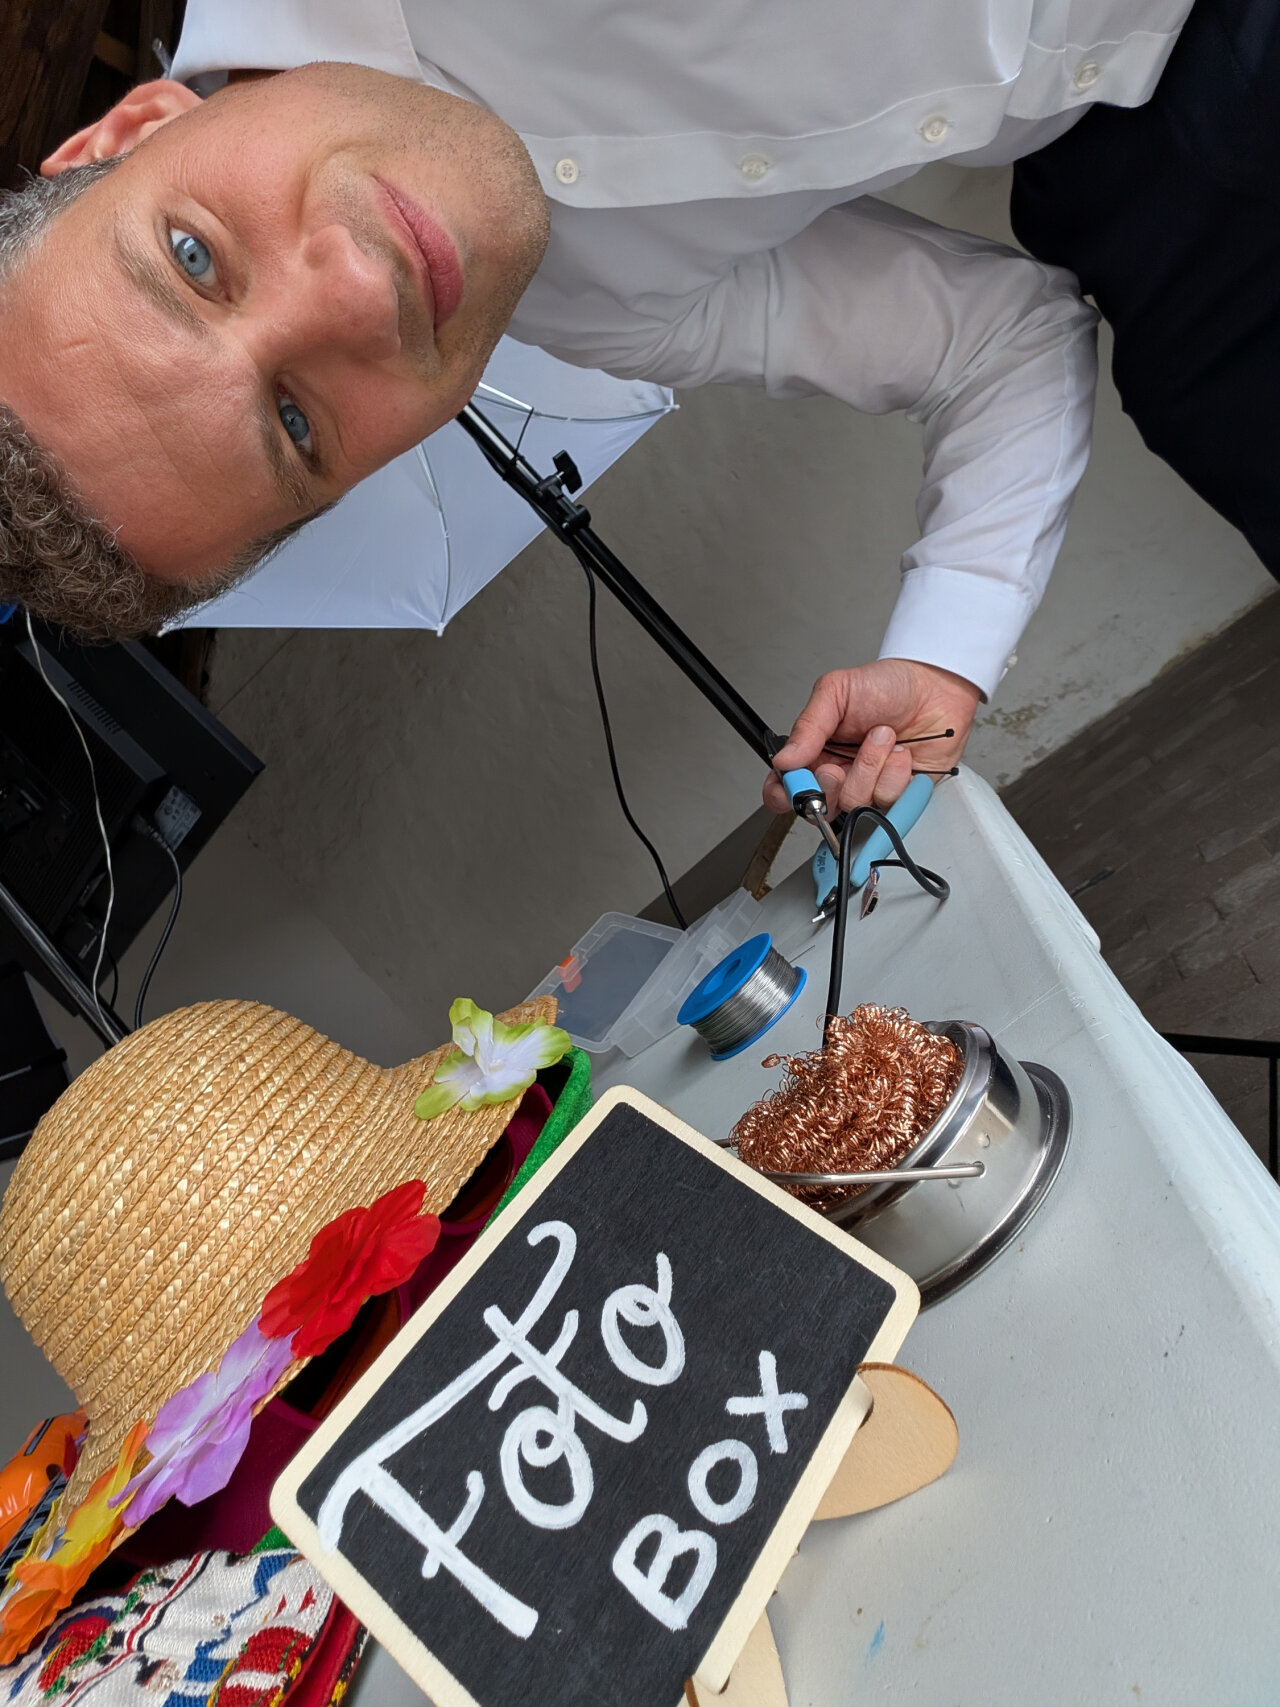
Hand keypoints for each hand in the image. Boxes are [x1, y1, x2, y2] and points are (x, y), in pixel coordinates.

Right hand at [764, 659, 980, 814]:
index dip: (785, 794)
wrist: (937, 686)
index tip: (798, 782)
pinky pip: (889, 803)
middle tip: (839, 763)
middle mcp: (839, 774)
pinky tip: (902, 754)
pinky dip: (897, 775)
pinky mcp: (897, 796)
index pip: (784, 789)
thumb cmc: (888, 685)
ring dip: (870, 766)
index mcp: (814, 752)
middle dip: (830, 784)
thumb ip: (807, 726)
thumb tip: (784, 760)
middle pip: (817, 808)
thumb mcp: (836, 691)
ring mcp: (868, 787)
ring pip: (855, 803)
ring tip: (883, 737)